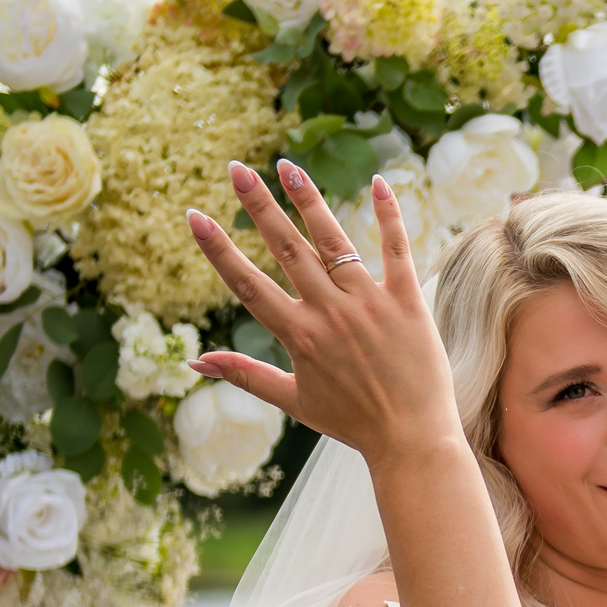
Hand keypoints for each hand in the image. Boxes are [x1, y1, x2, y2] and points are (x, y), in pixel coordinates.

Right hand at [183, 160, 457, 461]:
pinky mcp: (407, 301)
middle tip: (236, 168)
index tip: (193, 216)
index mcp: (299, 336)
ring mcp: (370, 303)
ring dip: (308, 200)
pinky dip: (388, 214)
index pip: (248, 284)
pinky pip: (397, 249)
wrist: (412, 439)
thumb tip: (195, 362)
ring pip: (333, 241)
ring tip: (287, 166)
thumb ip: (245, 375)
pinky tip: (378, 181)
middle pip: (287, 249)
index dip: (218, 250)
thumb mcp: (293, 401)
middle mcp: (330, 312)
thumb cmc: (353, 422)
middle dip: (258, 206)